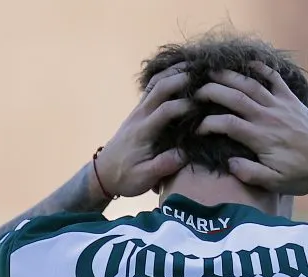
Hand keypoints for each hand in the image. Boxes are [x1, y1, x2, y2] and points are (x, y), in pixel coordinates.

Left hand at [94, 64, 192, 197]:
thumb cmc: (124, 178)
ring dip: (173, 73)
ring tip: (194, 66)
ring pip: (155, 83)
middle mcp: (139, 115)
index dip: (185, 105)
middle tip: (204, 74)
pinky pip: (152, 87)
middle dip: (181, 78)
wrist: (103, 174)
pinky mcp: (138, 111)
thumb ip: (164, 165)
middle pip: (160, 88)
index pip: (166, 110)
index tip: (203, 106)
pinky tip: (179, 74)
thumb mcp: (143, 178)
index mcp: (143, 131)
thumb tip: (185, 153)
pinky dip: (166, 77)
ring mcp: (137, 111)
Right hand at [194, 62, 307, 195]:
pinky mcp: (292, 101)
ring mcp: (280, 106)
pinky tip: (249, 63)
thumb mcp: (276, 183)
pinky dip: (262, 69)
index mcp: (261, 138)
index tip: (197, 128)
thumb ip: (250, 174)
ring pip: (251, 85)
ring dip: (230, 76)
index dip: (209, 124)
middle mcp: (268, 117)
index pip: (227, 124)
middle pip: (235, 98)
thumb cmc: (303, 175)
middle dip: (213, 91)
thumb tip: (230, 163)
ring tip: (212, 72)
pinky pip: (275, 79)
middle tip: (196, 92)